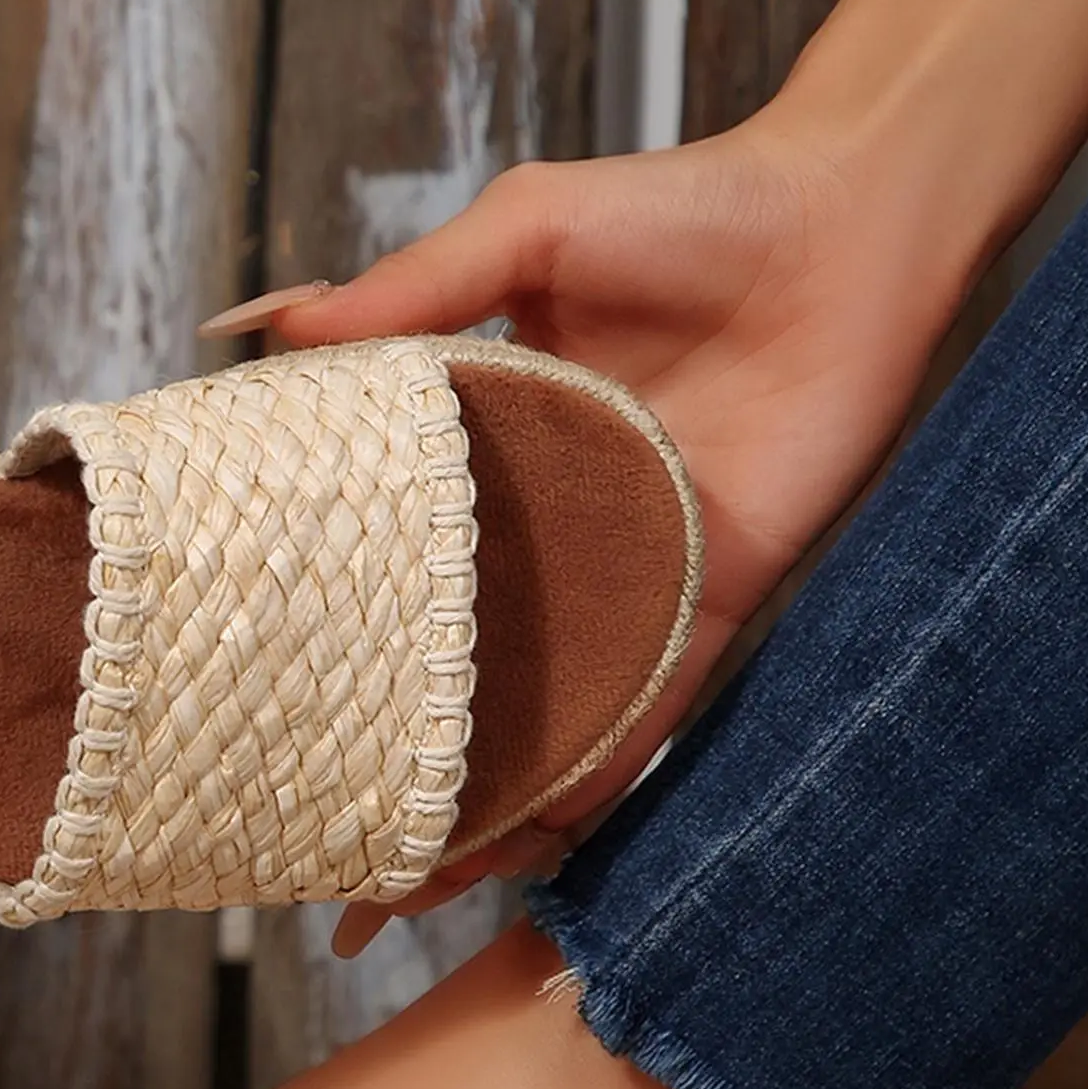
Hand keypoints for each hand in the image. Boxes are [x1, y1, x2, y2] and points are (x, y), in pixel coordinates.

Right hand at [236, 118, 963, 954]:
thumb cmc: (693, 207)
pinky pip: (635, 719)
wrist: (852, 224)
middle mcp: (538, 537)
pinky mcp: (703, 608)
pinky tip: (515, 854)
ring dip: (467, 802)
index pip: (382, 558)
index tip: (234, 679)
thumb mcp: (525, 232)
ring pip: (527, 719)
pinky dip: (580, 790)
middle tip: (299, 827)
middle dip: (381, 752)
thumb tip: (261, 330)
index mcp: (481, 455)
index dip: (313, 619)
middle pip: (444, 668)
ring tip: (387, 880)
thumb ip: (407, 290)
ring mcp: (617, 583)